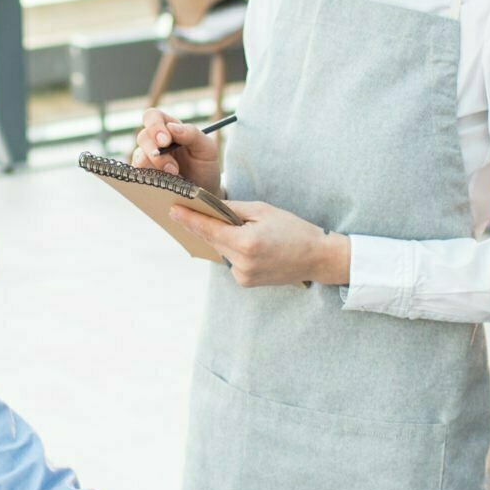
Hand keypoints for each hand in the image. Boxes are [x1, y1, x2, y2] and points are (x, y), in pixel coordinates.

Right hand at [131, 109, 223, 195]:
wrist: (204, 193)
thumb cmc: (205, 166)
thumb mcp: (207, 148)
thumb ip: (192, 134)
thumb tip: (172, 127)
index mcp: (169, 128)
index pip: (153, 117)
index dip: (155, 126)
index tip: (165, 141)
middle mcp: (155, 142)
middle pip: (143, 137)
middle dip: (155, 150)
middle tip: (172, 167)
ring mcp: (147, 159)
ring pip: (139, 157)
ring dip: (156, 167)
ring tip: (175, 176)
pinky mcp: (144, 176)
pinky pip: (139, 175)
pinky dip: (151, 178)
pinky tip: (165, 183)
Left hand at [169, 199, 347, 287]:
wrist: (316, 258)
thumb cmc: (293, 230)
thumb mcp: (263, 211)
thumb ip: (233, 210)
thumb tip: (209, 207)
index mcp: (246, 243)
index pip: (209, 229)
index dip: (189, 219)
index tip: (173, 210)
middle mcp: (242, 263)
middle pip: (213, 240)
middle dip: (207, 225)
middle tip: (198, 209)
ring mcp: (243, 276)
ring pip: (221, 250)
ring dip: (224, 238)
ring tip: (242, 229)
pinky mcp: (245, 282)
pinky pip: (231, 261)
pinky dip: (234, 250)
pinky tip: (250, 244)